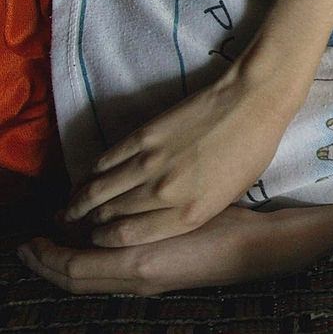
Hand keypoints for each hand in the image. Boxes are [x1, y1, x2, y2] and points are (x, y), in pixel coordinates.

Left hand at [17, 206, 296, 294]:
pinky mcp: (160, 280)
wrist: (255, 248)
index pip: (72, 269)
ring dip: (67, 264)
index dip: (46, 256)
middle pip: (76, 281)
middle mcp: (135, 281)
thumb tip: (95, 222)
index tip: (30, 238)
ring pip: (91, 281)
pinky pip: (109, 277)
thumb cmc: (220, 228)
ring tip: (57, 243)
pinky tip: (96, 244)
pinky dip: (91, 264)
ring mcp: (147, 284)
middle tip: (30, 245)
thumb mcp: (175, 223)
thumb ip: (135, 227)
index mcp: (135, 267)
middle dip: (48, 264)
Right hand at [63, 68, 298, 246]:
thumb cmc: (250, 151)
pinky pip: (105, 160)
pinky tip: (87, 178)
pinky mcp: (143, 135)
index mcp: (189, 214)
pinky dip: (91, 172)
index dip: (103, 241)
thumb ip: (191, 214)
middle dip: (89, 225)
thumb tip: (158, 222)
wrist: (250, 103)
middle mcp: (164, 194)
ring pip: (98, 190)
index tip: (97, 239)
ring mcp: (150, 163)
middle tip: (79, 225)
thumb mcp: (228, 197)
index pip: (125, 238)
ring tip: (70, 209)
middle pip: (107, 217)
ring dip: (79, 202)